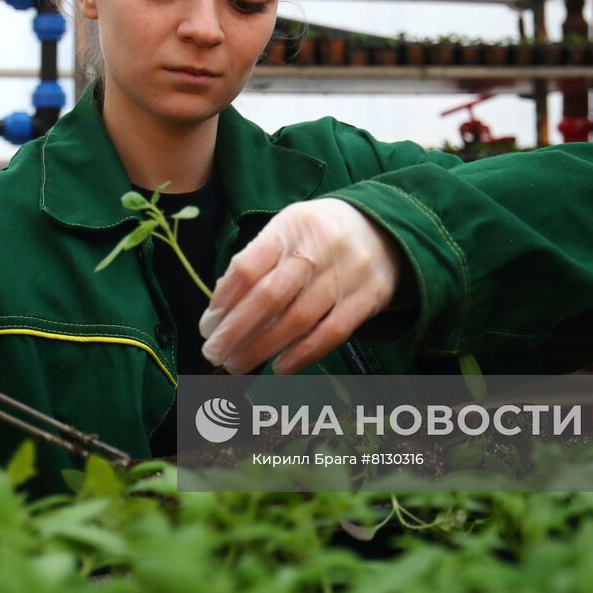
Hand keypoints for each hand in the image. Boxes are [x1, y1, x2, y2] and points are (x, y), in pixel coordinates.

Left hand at [198, 199, 401, 374]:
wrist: (385, 229)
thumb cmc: (319, 235)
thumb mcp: (288, 230)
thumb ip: (258, 261)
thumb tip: (221, 306)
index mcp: (291, 226)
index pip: (249, 266)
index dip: (224, 300)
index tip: (207, 326)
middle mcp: (319, 247)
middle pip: (270, 296)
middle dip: (236, 330)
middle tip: (214, 353)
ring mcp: (346, 273)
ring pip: (298, 319)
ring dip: (262, 347)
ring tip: (237, 364)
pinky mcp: (368, 298)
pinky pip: (331, 333)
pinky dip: (302, 354)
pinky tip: (279, 366)